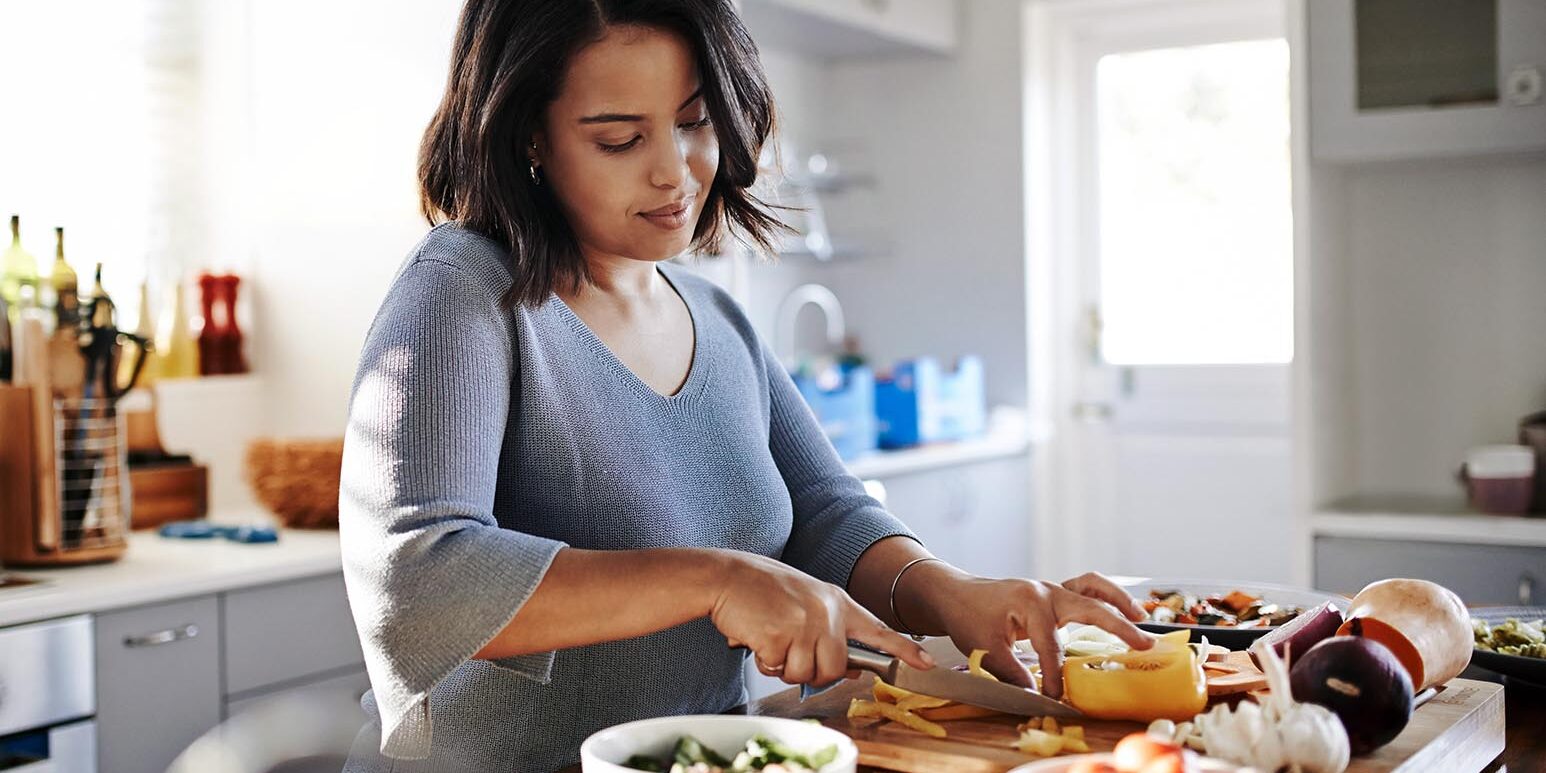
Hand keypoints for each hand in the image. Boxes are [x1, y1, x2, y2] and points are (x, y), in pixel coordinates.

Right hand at [710, 552, 935, 686]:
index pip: (878, 630)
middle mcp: (826, 612)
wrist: (727, 576)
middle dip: (812, 671)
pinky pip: (779, 670)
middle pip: (836, 668)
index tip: (927, 664)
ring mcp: (804, 624)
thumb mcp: (806, 602)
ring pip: (807, 674)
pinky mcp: (780, 636)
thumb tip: (853, 669)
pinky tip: (758, 638)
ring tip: (772, 640)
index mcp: (836, 601)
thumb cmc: (763, 591)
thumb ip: (831, 630)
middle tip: (790, 651)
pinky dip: (765, 662)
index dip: (904, 650)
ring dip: (786, 668)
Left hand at [923, 569, 1152, 698]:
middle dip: (1119, 627)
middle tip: (1144, 646)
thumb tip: (1036, 695)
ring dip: (1119, 601)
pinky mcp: (1052, 593)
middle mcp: (1046, 591)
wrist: (955, 594)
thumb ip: (1012, 672)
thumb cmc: (967, 617)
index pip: (1051, 647)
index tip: (1056, 697)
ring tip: (1141, 618)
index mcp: (1030, 603)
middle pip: (1090, 608)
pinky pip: (1085, 588)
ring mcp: (1051, 589)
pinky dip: (1105, 596)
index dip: (1055, 676)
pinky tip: (1122, 609)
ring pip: (1093, 588)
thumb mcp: (984, 648)